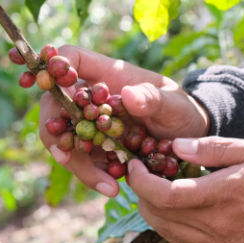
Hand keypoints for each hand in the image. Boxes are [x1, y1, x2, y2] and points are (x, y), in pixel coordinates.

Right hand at [39, 45, 209, 197]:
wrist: (189, 140)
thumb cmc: (181, 111)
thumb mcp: (174, 104)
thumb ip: (154, 98)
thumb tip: (127, 95)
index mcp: (109, 74)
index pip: (72, 56)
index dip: (57, 66)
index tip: (61, 86)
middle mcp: (92, 96)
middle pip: (54, 104)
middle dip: (55, 131)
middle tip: (65, 157)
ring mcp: (90, 123)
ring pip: (64, 138)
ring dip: (76, 162)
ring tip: (108, 185)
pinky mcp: (95, 147)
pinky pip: (82, 160)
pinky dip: (92, 174)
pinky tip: (114, 186)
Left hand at [129, 137, 243, 242]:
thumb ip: (215, 149)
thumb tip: (176, 148)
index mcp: (224, 197)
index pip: (163, 195)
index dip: (140, 181)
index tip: (134, 164)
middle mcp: (218, 228)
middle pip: (158, 218)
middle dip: (140, 196)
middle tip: (139, 174)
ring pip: (168, 235)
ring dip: (153, 213)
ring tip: (154, 190)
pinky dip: (173, 226)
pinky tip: (178, 209)